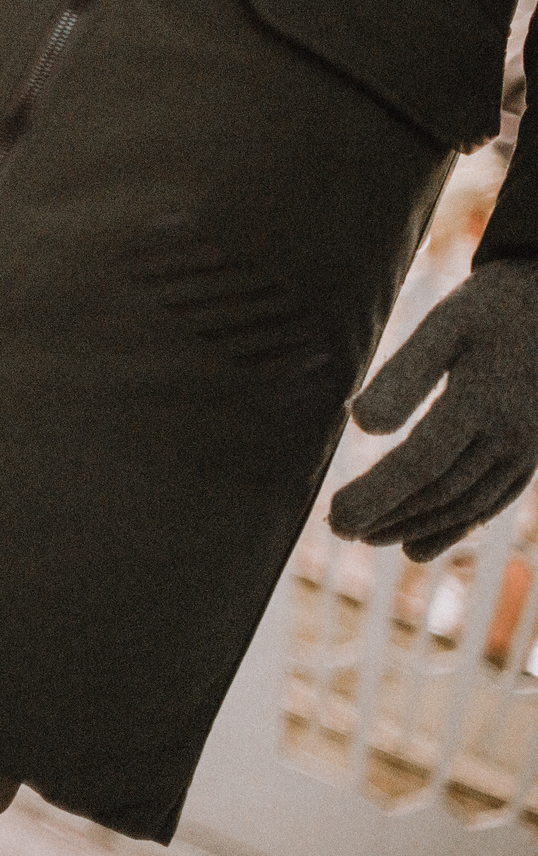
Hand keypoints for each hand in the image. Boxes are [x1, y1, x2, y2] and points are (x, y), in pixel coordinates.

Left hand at [328, 258, 537, 561]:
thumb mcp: (445, 325)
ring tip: (366, 537)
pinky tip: (416, 547)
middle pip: (438, 490)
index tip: (336, 514)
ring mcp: (525, 451)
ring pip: (463, 504)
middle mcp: (508, 437)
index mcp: (482, 402)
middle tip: (337, 528)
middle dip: (386, 515)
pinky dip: (451, 528)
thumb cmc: (493, 309)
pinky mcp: (530, 457)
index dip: (377, 494)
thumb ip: (404, 375)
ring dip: (413, 526)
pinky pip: (490, 503)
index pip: (420, 463)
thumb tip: (361, 423)